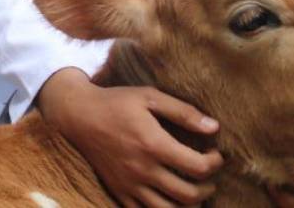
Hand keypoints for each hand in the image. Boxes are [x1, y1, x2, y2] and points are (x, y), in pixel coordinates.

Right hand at [37, 69, 222, 207]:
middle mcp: (143, 170)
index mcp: (153, 145)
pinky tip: (169, 199)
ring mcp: (129, 185)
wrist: (78, 116)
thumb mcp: (149, 96)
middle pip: (189, 195)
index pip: (198, 167)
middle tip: (208, 175)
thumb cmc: (116, 102)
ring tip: (193, 191)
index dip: (215, 163)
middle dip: (208, 188)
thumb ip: (183, 112)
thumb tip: (214, 127)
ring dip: (189, 205)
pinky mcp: (119, 193)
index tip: (215, 154)